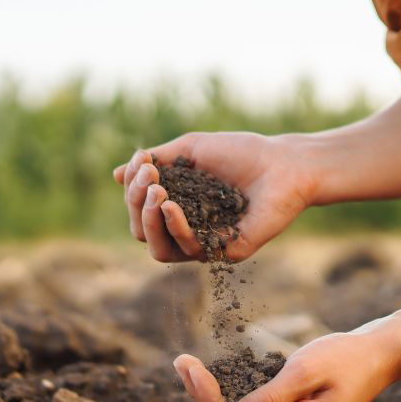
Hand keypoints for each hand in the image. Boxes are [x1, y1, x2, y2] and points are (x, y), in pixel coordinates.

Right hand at [113, 132, 315, 261]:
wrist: (283, 164)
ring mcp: (205, 243)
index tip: (143, 161)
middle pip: (142, 232)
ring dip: (148, 221)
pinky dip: (175, 227)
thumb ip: (155, 162)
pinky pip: (188, 250)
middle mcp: (188, 229)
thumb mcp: (190, 149)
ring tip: (156, 192)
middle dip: (136, 204)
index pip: (140, 210)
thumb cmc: (240, 153)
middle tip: (149, 178)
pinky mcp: (224, 252)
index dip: (132, 189)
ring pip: (159, 250)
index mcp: (177, 206)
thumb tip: (116, 174)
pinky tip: (170, 205)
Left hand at [172, 331, 400, 401]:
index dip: (208, 399)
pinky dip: (234, 392)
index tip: (187, 366)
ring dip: (216, 393)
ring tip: (188, 365)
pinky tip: (214, 374)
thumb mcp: (303, 373)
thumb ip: (267, 399)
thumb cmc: (345, 359)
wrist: (376, 356)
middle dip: (206, 395)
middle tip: (181, 362)